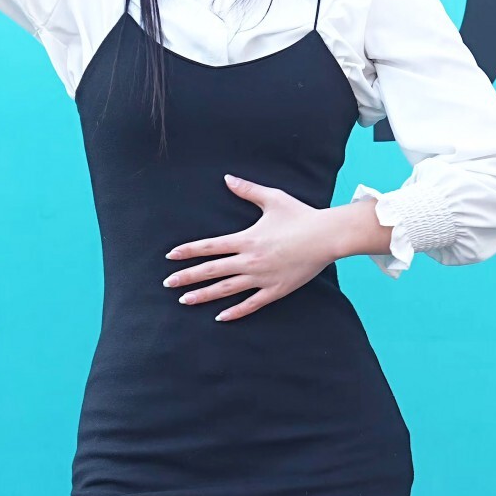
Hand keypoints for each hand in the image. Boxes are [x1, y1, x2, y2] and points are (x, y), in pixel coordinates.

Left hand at [163, 174, 337, 320]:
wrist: (327, 237)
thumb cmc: (301, 216)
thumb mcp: (273, 198)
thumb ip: (247, 190)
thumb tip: (227, 178)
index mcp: (246, 239)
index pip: (209, 247)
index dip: (189, 251)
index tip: (171, 256)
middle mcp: (250, 260)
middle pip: (211, 271)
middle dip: (187, 277)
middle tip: (167, 284)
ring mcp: (262, 277)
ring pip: (226, 290)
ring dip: (203, 295)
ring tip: (185, 300)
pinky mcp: (276, 290)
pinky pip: (251, 304)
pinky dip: (234, 312)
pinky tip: (219, 317)